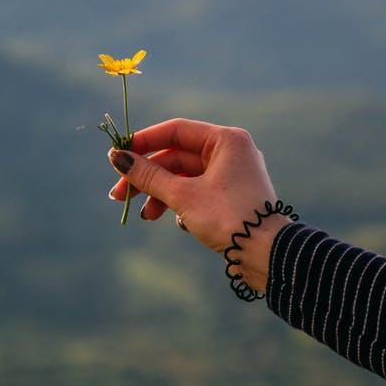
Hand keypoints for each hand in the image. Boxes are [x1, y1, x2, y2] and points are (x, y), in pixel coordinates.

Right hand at [107, 118, 291, 292]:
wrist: (267, 254)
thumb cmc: (228, 217)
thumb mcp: (182, 196)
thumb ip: (148, 176)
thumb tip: (118, 158)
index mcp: (226, 140)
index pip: (176, 131)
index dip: (144, 142)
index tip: (118, 157)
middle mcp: (231, 152)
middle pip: (177, 157)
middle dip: (147, 178)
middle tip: (119, 196)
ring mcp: (232, 175)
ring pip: (185, 177)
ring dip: (161, 195)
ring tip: (146, 216)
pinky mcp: (231, 197)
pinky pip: (198, 193)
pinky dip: (182, 205)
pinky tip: (180, 223)